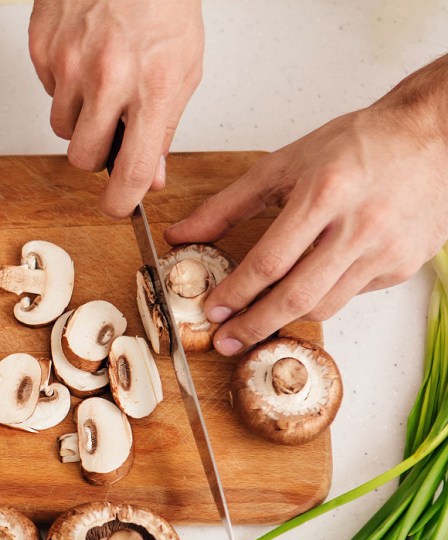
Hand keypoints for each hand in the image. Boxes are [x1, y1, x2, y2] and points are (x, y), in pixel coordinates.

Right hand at [28, 0, 203, 216]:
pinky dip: (63, 85)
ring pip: (61, 128)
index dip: (122, 201)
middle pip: (83, 157)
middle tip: (108, 133)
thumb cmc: (162, 4)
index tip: (118, 207)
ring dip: (78, 119)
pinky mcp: (43, 50)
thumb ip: (165, 128)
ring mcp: (70, 64)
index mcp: (153, 88)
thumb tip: (153, 177)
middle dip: (94, 155)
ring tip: (98, 85)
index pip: (133, 170)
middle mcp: (109, 79)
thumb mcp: (183, 68)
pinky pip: (47, 91)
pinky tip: (83, 58)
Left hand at [165, 55, 447, 355]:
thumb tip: (180, 235)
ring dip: (285, 318)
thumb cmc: (357, 145)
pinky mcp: (404, 265)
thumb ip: (226, 205)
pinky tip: (305, 290)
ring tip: (255, 323)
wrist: (432, 135)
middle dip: (254, 325)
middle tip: (226, 341)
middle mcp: (359, 225)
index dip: (236, 293)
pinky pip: (351, 295)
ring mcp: (386, 250)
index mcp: (324, 193)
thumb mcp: (283, 165)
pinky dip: (322, 298)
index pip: (270, 261)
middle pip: (297, 295)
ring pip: (324, 305)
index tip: (212, 310)